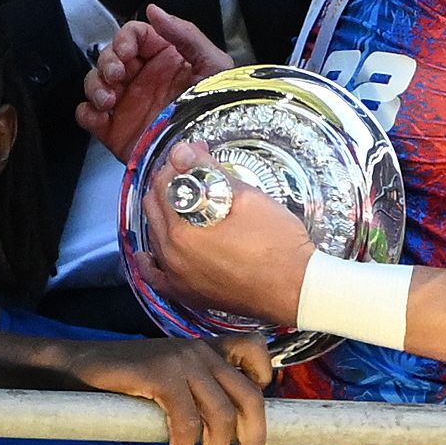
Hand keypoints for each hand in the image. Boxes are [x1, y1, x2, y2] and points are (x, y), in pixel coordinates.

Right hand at [58, 334, 270, 444]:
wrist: (77, 366)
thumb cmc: (124, 380)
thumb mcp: (170, 376)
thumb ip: (197, 389)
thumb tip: (223, 427)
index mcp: (207, 348)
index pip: (256, 353)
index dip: (263, 385)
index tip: (247, 415)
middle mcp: (201, 350)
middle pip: (250, 397)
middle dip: (252, 439)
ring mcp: (182, 360)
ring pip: (221, 416)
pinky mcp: (160, 374)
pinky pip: (186, 421)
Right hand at [77, 6, 230, 161]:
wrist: (210, 152)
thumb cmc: (219, 108)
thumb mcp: (212, 64)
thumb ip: (186, 34)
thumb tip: (156, 11)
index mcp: (164, 59)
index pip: (134, 36)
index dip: (124, 39)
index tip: (126, 51)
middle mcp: (143, 78)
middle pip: (109, 56)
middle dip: (107, 62)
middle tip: (117, 74)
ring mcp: (126, 103)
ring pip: (94, 83)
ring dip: (95, 86)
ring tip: (110, 98)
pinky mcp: (114, 129)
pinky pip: (87, 115)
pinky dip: (87, 113)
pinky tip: (101, 115)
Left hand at [134, 143, 317, 330]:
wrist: (295, 287)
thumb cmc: (277, 244)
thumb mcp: (247, 197)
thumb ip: (209, 171)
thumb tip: (182, 150)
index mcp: (182, 231)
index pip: (164, 185)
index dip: (178, 164)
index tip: (192, 154)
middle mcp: (172, 256)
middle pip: (155, 210)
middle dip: (169, 185)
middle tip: (189, 172)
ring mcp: (177, 278)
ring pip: (155, 237)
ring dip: (164, 214)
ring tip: (182, 199)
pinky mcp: (188, 294)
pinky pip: (156, 277)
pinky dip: (151, 261)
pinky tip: (150, 253)